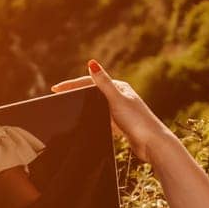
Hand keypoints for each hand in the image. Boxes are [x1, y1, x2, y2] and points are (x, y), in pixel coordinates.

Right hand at [51, 59, 171, 165]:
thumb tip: (91, 63)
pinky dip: (92, 117)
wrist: (152, 143)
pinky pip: (102, 117)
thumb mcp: (117, 99)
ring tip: (68, 106)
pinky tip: (85, 121)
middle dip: (75, 92)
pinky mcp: (121, 124)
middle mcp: (120, 97)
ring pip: (97, 105)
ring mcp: (120, 110)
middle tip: (58, 94)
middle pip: (93, 92)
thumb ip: (103, 83)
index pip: (90, 82)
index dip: (72, 84)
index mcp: (119, 87)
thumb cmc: (137, 121)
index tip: (56, 88)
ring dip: (83, 103)